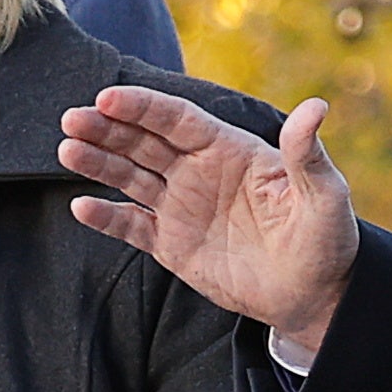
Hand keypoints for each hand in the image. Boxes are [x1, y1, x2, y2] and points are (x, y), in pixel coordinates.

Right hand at [59, 88, 358, 359]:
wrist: (315, 294)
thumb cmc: (326, 239)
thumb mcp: (324, 196)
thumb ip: (308, 154)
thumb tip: (316, 106)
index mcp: (230, 149)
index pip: (178, 119)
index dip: (143, 107)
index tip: (109, 97)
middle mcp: (199, 171)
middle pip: (144, 142)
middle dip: (107, 129)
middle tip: (72, 119)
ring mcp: (182, 206)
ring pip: (130, 177)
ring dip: (98, 163)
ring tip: (66, 150)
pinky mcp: (172, 244)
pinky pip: (132, 225)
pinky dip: (107, 217)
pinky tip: (82, 206)